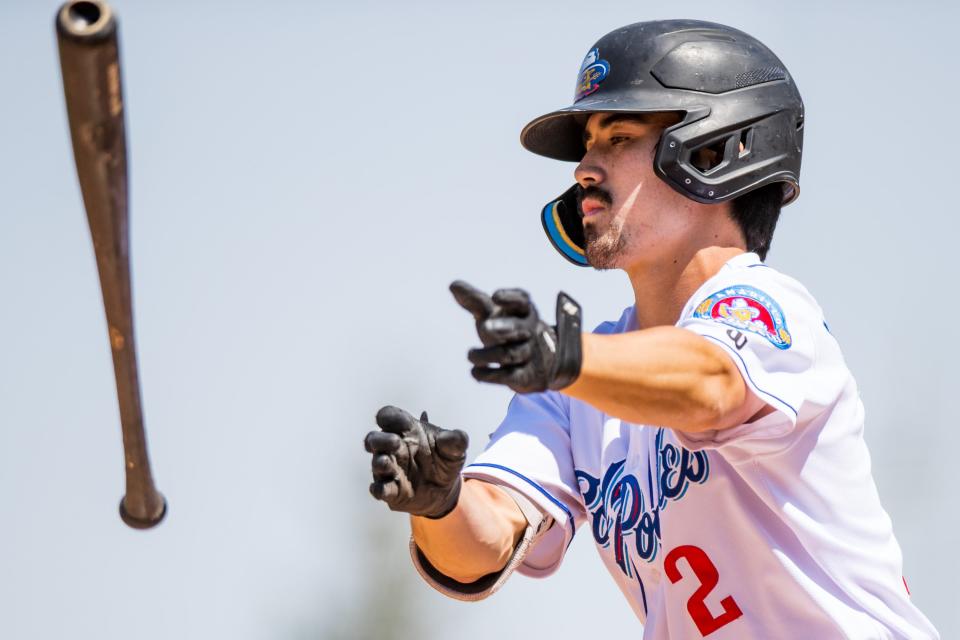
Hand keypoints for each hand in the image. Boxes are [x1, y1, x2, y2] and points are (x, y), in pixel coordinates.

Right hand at [364, 406, 468, 518]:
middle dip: (379, 439)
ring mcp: (390, 470)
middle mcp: (393, 448)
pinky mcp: (391, 491)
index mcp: (405, 430)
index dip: (391, 417)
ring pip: (376, 463)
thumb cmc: (444, 460)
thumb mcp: (456, 449)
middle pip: (373, 439)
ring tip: (387, 462)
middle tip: (395, 442)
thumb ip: (456, 440)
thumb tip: (453, 437)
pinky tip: (384, 489)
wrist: (446, 489)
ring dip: (380, 463)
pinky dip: (379, 489)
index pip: (388, 416)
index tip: (406, 424)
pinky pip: (379, 490)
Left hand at [450, 280, 582, 392]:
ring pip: (509, 355)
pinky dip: (489, 375)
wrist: (539, 362)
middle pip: (520, 329)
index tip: (495, 296)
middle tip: (485, 327)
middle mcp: (530, 331)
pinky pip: (508, 376)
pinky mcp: (526, 376)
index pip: (521, 301)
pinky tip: (475, 372)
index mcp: (524, 311)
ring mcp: (529, 354)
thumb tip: (452, 285)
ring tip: (470, 355)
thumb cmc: (508, 330)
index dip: (510, 298)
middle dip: (504, 327)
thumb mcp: (493, 314)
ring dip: (486, 355)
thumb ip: (475, 300)